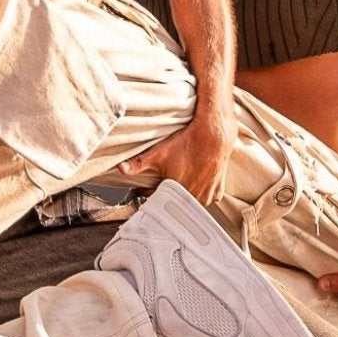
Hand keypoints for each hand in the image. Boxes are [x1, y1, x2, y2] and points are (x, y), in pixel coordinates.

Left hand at [118, 112, 234, 205]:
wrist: (214, 135)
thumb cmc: (186, 143)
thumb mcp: (158, 153)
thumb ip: (138, 163)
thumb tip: (120, 169)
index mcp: (176, 193)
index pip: (156, 199)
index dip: (148, 192)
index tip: (144, 187)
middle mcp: (193, 198)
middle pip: (173, 201)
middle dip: (165, 194)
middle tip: (163, 180)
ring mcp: (207, 196)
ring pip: (189, 201)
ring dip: (182, 194)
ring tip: (179, 179)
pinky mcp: (218, 192)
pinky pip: (206, 197)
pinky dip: (200, 191)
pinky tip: (195, 180)